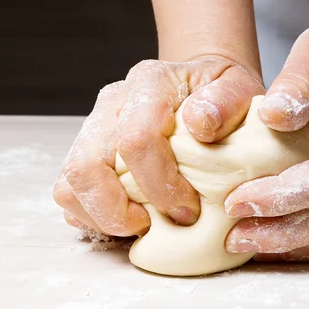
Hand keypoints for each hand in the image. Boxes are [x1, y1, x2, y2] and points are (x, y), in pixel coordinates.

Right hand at [53, 56, 263, 235]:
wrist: (201, 92)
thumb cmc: (222, 98)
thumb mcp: (240, 89)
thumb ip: (228, 101)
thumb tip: (200, 123)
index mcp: (151, 82)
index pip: (137, 138)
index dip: (160, 185)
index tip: (188, 211)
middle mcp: (114, 101)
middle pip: (87, 164)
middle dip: (118, 210)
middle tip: (151, 226)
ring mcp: (95, 126)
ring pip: (70, 181)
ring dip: (101, 216)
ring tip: (139, 225)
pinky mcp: (86, 151)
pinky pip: (69, 191)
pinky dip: (92, 214)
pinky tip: (127, 217)